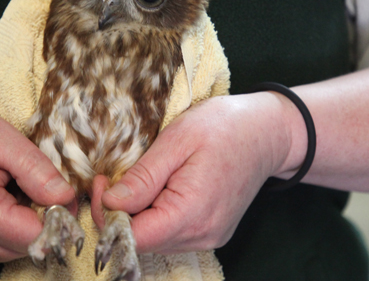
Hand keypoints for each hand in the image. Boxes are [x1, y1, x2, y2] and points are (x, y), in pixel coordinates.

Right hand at [0, 103, 74, 263]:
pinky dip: (10, 227)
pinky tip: (0, 201)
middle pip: (30, 246)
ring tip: (11, 189)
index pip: (36, 236)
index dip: (57, 214)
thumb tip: (66, 197)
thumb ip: (35, 168)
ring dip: (26, 222)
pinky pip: (1, 248)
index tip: (56, 187)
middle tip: (32, 182)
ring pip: (18, 249)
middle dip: (43, 217)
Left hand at [99, 93, 304, 253]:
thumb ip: (142, 177)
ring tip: (136, 180)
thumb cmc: (224, 127)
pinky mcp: (211, 233)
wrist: (268, 132)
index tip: (100, 182)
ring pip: (154, 240)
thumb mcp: (177, 140)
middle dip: (118, 213)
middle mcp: (202, 235)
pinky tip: (156, 190)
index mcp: (192, 214)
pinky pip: (170, 234)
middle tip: (110, 178)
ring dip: (136, 215)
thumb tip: (110, 203)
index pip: (132, 236)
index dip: (106, 214)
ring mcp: (209, 237)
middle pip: (141, 241)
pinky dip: (154, 216)